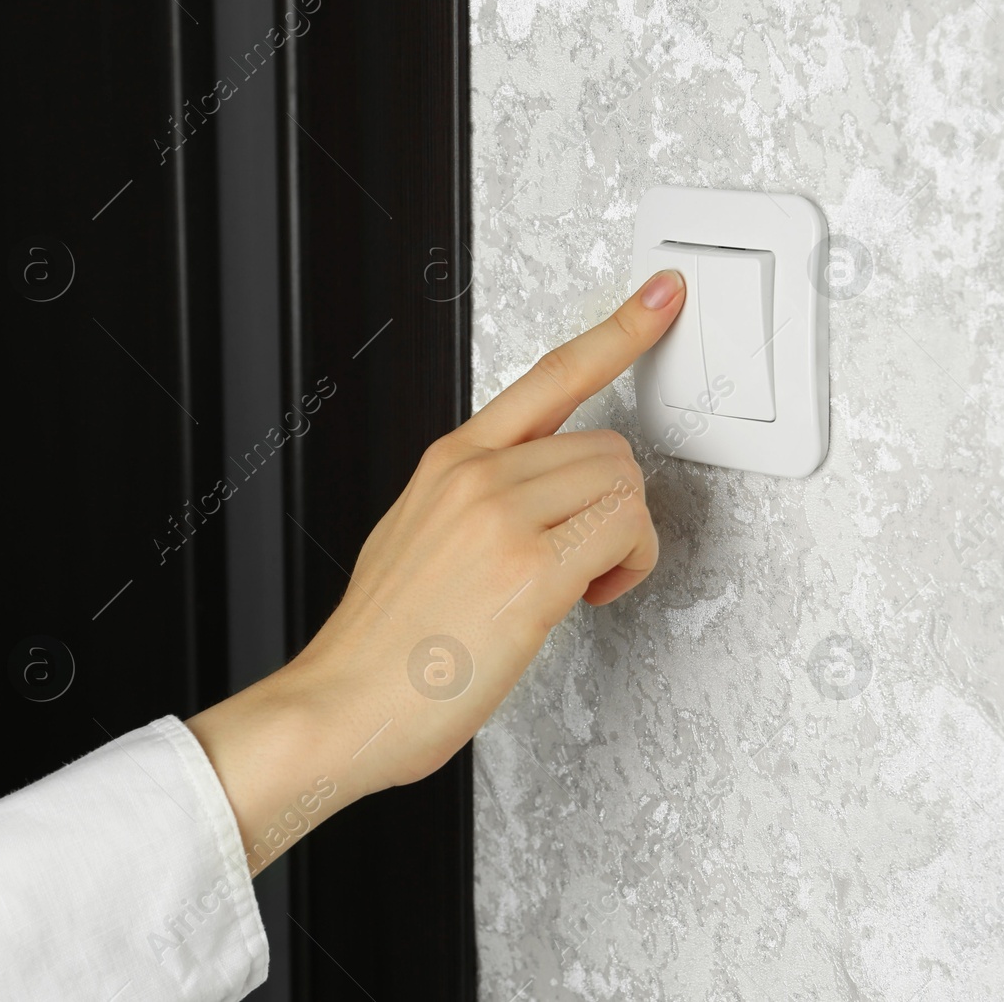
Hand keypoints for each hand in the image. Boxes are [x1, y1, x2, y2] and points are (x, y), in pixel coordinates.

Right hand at [187, 269, 685, 872]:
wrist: (340, 707)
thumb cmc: (383, 643)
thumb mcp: (417, 538)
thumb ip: (479, 501)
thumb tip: (539, 502)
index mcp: (452, 460)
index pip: (552, 375)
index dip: (619, 330)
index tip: (662, 297)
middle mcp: (478, 475)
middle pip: (610, 448)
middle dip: (615, 507)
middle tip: (585, 563)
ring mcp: (503, 516)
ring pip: (625, 486)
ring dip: (624, 541)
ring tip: (579, 585)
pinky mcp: (531, 569)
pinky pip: (626, 533)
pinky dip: (628, 567)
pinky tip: (587, 597)